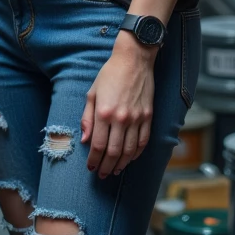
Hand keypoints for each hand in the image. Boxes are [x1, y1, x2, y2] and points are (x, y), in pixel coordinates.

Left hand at [81, 38, 155, 177]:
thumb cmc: (110, 75)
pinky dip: (136, 153)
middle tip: (102, 174)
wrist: (134, 60)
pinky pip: (143, 141)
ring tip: (115, 170)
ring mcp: (137, 119)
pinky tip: (130, 159)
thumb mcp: (92, 94)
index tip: (91, 167)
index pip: (98, 145)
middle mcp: (121, 119)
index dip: (94, 160)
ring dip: (121, 164)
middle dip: (106, 166)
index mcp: (104, 113)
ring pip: (129, 150)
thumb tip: (86, 140)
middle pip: (113, 152)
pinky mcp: (148, 116)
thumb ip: (87, 118)